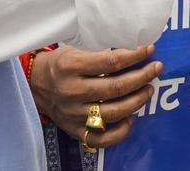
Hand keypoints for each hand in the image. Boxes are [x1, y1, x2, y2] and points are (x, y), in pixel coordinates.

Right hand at [29, 45, 162, 149]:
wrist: (33, 84)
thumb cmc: (59, 64)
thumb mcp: (75, 50)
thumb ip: (101, 54)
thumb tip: (134, 53)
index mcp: (71, 66)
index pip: (111, 62)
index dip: (135, 56)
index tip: (149, 51)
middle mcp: (72, 91)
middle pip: (116, 87)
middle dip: (142, 77)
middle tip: (155, 70)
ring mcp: (73, 114)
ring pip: (113, 112)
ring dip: (137, 101)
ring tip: (147, 90)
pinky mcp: (74, 130)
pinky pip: (102, 138)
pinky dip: (121, 131)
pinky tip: (131, 118)